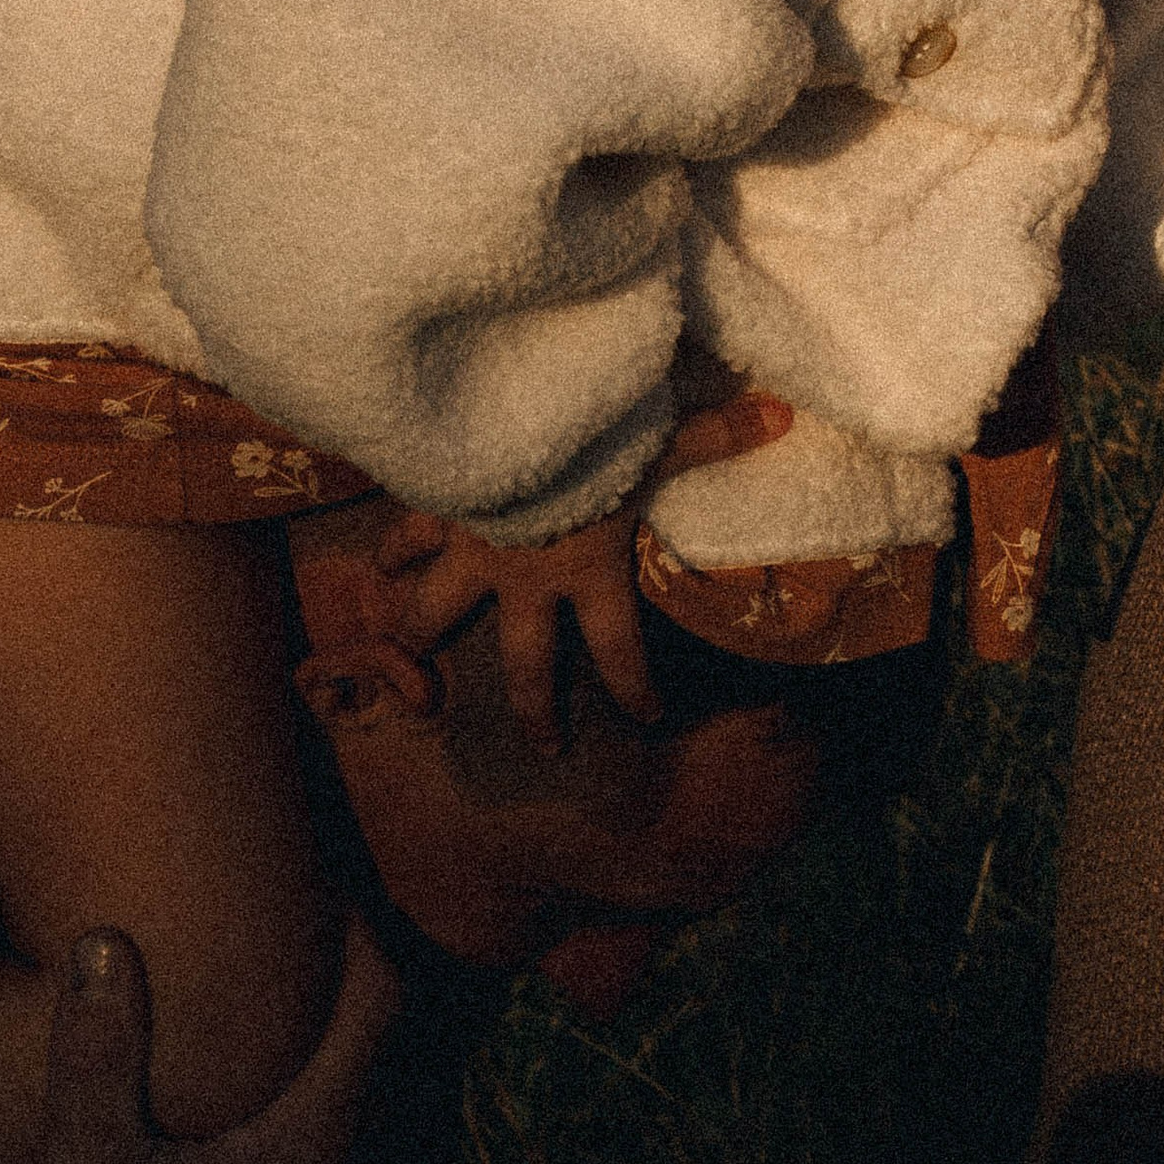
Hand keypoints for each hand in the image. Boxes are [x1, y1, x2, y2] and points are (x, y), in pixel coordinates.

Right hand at [32, 916, 399, 1163]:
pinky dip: (300, 1052)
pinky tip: (242, 1043)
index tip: (315, 870)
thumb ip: (99, 1063)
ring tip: (270, 948)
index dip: (361, 924)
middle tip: (294, 888)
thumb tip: (104, 941)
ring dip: (323, 1006)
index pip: (381, 999)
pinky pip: (318, 1099)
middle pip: (375, 1022)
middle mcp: (332, 1151)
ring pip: (349, 1064)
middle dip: (346, 953)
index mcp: (313, 1131)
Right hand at [368, 390, 785, 748]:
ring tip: (415, 659)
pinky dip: (391, 551)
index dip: (634, 690)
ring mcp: (473, 555)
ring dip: (425, 636)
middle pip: (526, 667)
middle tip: (545, 748)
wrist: (509, 418)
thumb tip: (782, 414)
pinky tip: (381, 565)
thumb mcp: (657, 439)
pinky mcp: (435, 518)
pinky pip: (402, 540)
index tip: (649, 719)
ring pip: (437, 616)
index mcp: (589, 571)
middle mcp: (528, 580)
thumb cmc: (592, 436)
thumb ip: (714, 435)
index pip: (618, 650)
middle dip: (535, 712)